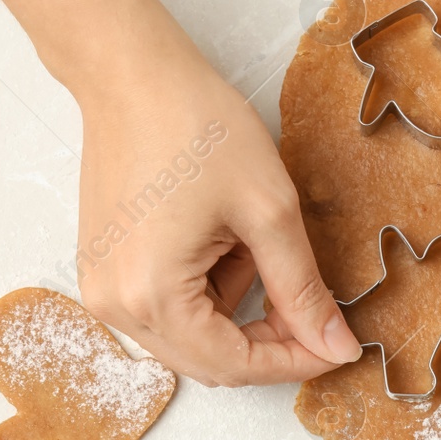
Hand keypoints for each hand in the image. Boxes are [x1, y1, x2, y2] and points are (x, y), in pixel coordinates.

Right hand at [74, 18, 362, 386]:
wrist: (131, 73)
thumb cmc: (195, 124)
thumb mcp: (269, 210)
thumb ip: (302, 289)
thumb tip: (335, 346)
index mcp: (152, 295)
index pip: (235, 366)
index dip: (295, 361)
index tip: (339, 346)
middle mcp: (115, 306)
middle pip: (210, 362)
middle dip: (269, 341)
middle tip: (316, 305)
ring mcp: (101, 289)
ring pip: (191, 336)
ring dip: (237, 307)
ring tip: (252, 239)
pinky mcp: (103, 269)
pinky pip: (166, 308)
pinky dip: (207, 289)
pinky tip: (223, 238)